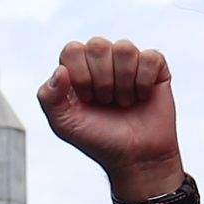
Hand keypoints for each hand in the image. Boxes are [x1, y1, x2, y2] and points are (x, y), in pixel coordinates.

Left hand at [38, 37, 182, 202]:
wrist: (135, 159)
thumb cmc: (99, 139)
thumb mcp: (64, 125)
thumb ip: (48, 98)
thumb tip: (60, 70)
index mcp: (78, 68)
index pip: (73, 49)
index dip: (80, 75)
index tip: (86, 100)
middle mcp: (103, 61)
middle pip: (98, 44)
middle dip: (102, 80)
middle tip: (106, 102)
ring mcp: (130, 62)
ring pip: (124, 48)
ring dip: (124, 82)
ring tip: (124, 102)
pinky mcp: (155, 68)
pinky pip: (150, 57)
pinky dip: (144, 82)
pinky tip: (142, 97)